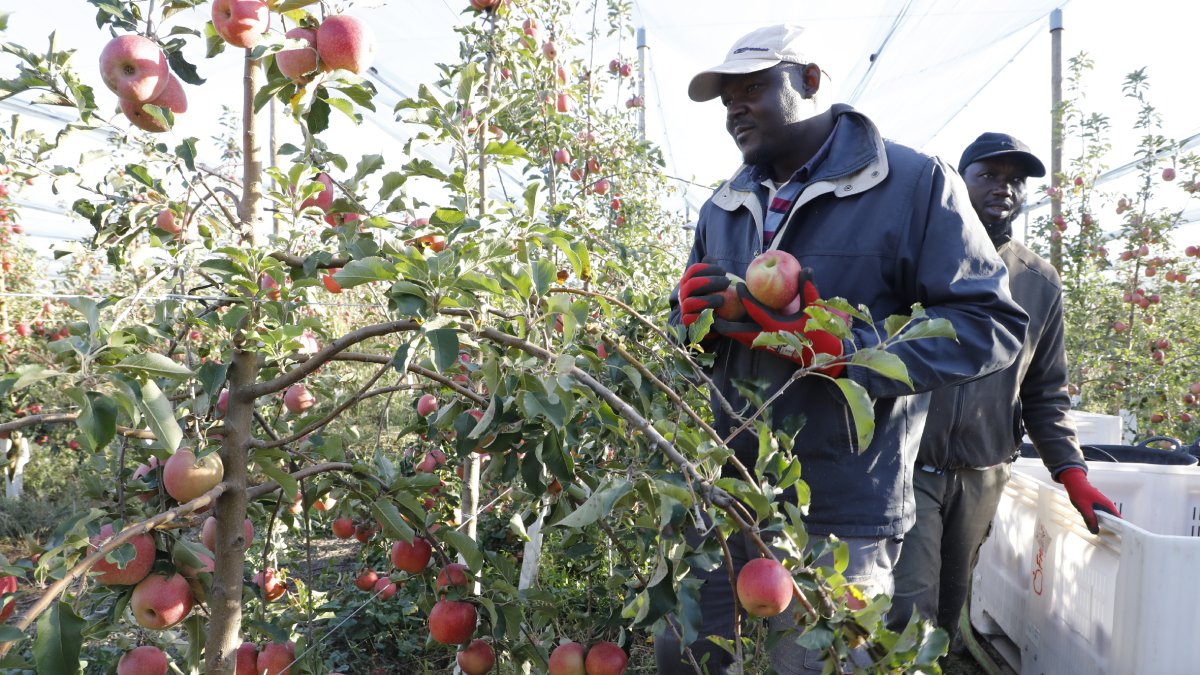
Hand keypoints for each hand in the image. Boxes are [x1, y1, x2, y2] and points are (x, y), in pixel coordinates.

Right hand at [678, 262, 730, 327]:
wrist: (709, 320)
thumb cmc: (714, 296)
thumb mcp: (713, 282)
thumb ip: (711, 271)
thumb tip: (709, 258)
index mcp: (688, 281)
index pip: (694, 270)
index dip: (708, 268)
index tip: (723, 271)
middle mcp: (683, 293)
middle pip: (692, 284)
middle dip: (710, 282)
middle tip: (727, 282)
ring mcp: (684, 308)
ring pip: (690, 302)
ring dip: (708, 300)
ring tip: (722, 300)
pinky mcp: (687, 322)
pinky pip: (691, 320)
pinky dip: (703, 317)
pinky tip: (717, 314)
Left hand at [713, 270, 846, 375]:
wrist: (826, 357)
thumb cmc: (822, 332)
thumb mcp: (816, 309)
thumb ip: (808, 289)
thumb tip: (804, 269)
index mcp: (777, 328)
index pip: (756, 311)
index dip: (745, 297)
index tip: (737, 286)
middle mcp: (768, 338)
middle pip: (739, 332)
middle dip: (725, 323)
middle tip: (712, 312)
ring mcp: (767, 346)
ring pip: (742, 338)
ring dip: (730, 329)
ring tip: (716, 320)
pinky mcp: (768, 349)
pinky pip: (748, 340)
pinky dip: (739, 333)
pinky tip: (733, 325)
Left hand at [1058, 467, 1119, 533]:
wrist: (1074, 482)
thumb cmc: (1080, 493)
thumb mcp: (1084, 508)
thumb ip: (1090, 519)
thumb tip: (1095, 532)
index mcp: (1107, 505)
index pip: (1119, 519)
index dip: (1121, 528)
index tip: (1123, 537)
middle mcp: (1107, 505)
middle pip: (1113, 520)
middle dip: (1112, 529)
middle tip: (1111, 539)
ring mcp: (1102, 505)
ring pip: (1105, 518)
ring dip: (1103, 525)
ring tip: (1102, 534)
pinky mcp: (1096, 505)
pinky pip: (1099, 515)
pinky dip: (1097, 520)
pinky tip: (1092, 525)